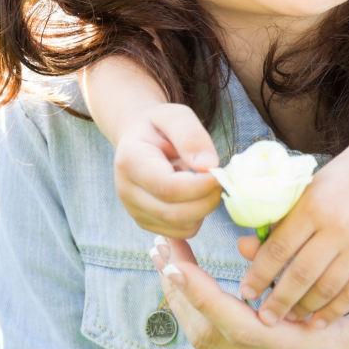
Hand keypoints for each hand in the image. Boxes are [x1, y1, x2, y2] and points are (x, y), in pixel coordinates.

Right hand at [113, 103, 221, 236]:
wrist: (137, 138)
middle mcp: (127, 192)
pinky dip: (196, 217)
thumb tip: (209, 166)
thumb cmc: (158, 125)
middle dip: (206, 200)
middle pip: (174, 213)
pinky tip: (194, 195)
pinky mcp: (146, 223)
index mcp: (130, 161)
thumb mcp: (175, 116)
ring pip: (180, 227)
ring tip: (203, 182)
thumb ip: (191, 136)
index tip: (219, 174)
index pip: (167, 187)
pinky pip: (181, 232)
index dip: (199, 186)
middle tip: (221, 179)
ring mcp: (135, 211)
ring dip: (203, 209)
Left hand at [152, 214, 348, 348]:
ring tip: (168, 258)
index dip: (205, 297)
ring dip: (185, 303)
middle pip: (213, 337)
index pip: (241, 327)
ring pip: (213, 346)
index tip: (179, 264)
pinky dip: (201, 315)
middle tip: (160, 248)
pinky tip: (193, 285)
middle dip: (182, 292)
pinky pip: (225, 346)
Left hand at [238, 146, 348, 327]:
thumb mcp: (306, 190)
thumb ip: (278, 221)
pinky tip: (316, 321)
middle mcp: (340, 225)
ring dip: (303, 308)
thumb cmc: (337, 180)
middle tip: (263, 317)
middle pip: (301, 274)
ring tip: (287, 318)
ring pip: (326, 288)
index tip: (246, 291)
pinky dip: (332, 311)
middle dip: (278, 300)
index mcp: (315, 204)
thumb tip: (243, 248)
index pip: (280, 248)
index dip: (259, 274)